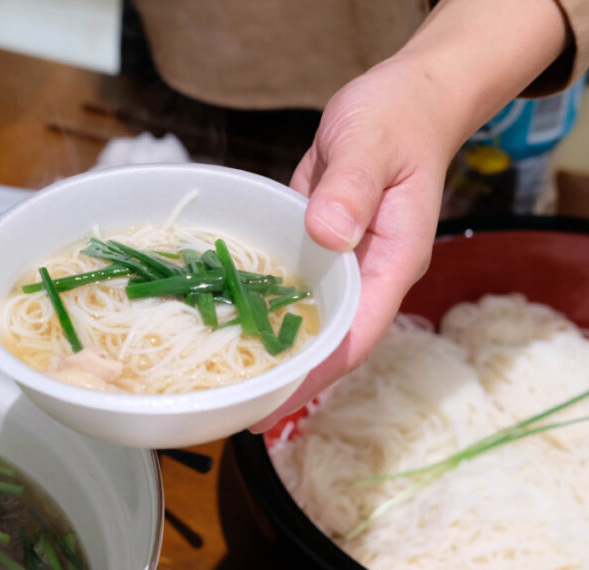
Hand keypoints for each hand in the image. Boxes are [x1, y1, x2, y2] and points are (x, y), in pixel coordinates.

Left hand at [250, 59, 451, 432]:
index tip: (275, 405)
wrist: (404, 98)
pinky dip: (262, 306)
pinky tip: (225, 322)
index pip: (356, 336)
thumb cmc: (396, 119)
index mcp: (392, 263)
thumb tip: (328, 235)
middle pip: (330, 343)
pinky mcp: (318, 247)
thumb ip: (352, 190)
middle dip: (289, 379)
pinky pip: (289, 286)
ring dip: (273, 349)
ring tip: (224, 384)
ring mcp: (342, 264)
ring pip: (307, 320)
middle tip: (235, 412)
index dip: (316, 376)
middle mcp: (367, 275)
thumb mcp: (371, 146)